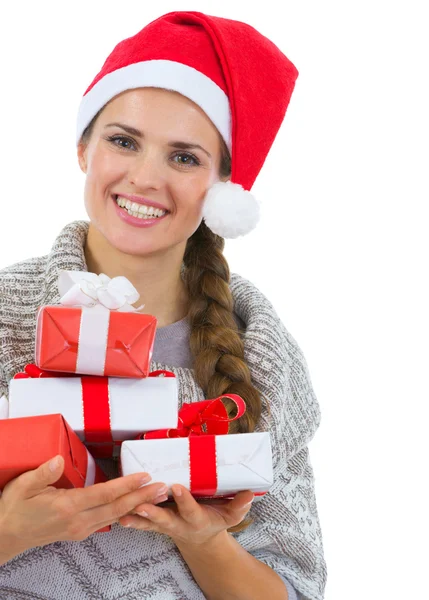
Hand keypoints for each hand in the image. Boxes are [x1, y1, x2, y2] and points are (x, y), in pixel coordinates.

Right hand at [0, 454, 168, 554]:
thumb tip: (57, 459)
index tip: (144, 476)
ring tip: (157, 496)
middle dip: (142, 497)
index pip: (104, 494)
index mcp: (67, 507)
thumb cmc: (13, 509)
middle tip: (163, 487)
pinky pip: (107, 521)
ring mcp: (80, 529)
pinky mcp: (79, 532)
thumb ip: (42, 473)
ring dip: (138, 505)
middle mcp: (78, 521)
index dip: (126, 485)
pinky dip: (125, 513)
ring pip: (115, 516)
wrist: (6, 537)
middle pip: (117, 508)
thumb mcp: (22, 487)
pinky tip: (135, 507)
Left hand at [118, 485, 253, 546]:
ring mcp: (165, 526)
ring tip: (124, 513)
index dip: (184, 500)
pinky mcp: (155, 525)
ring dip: (136, 517)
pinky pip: (140, 523)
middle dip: (153, 513)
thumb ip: (239, 506)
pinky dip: (130, 520)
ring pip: (148, 523)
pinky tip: (117, 515)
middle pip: (164, 520)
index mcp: (196, 520)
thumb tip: (250, 493)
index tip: (177, 486)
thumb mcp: (230, 517)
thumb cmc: (214, 522)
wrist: (200, 540)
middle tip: (142, 504)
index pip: (190, 509)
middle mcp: (178, 524)